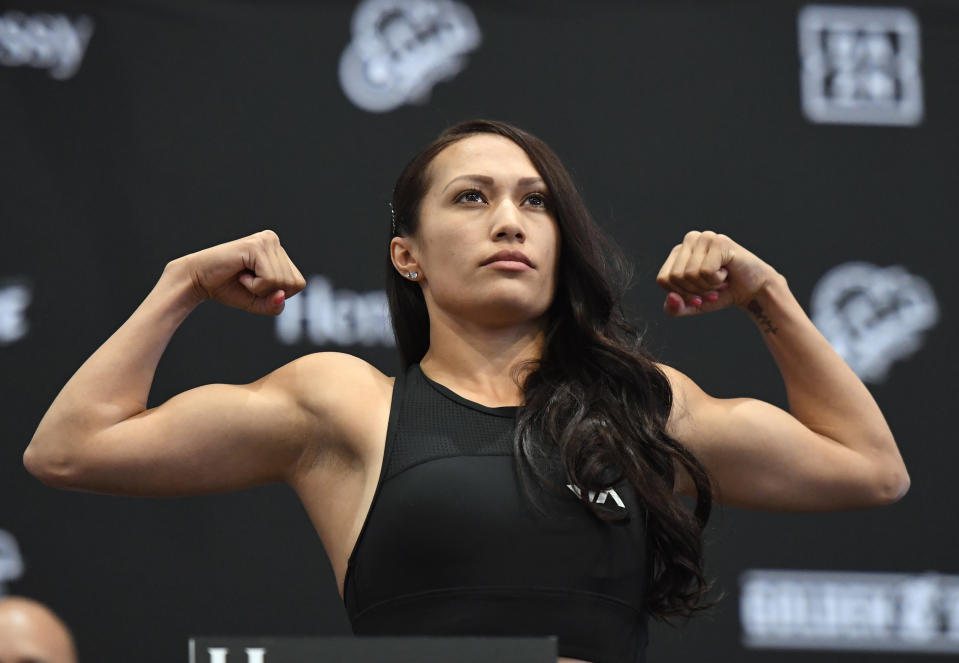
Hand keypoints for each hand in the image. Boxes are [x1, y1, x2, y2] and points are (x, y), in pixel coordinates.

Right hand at [174, 230, 306, 314]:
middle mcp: (274, 241)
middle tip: (247, 281)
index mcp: (278, 251)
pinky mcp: (256, 246)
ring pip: (282, 282)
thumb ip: (274, 304)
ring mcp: (266, 240)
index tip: (256, 285)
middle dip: (269, 292)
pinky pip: (270, 279)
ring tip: (243, 277)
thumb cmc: (228, 288)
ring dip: (260, 288)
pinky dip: (255, 286)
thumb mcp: (258, 302)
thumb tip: (281, 294)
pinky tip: (241, 275)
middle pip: (293, 283)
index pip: (298, 283)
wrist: (198, 280)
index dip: (278, 293)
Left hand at [655, 230, 779, 316]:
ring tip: (720, 280)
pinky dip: (717, 280)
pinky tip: (727, 272)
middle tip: (712, 287)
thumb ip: (675, 308)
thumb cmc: (721, 294)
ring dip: (708, 286)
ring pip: (689, 274)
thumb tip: (671, 298)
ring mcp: (704, 238)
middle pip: (675, 277)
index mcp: (678, 252)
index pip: (663, 279)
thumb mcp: (693, 305)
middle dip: (695, 291)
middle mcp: (689, 240)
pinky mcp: (719, 242)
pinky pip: (706, 272)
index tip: (698, 294)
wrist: (753, 291)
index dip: (681, 294)